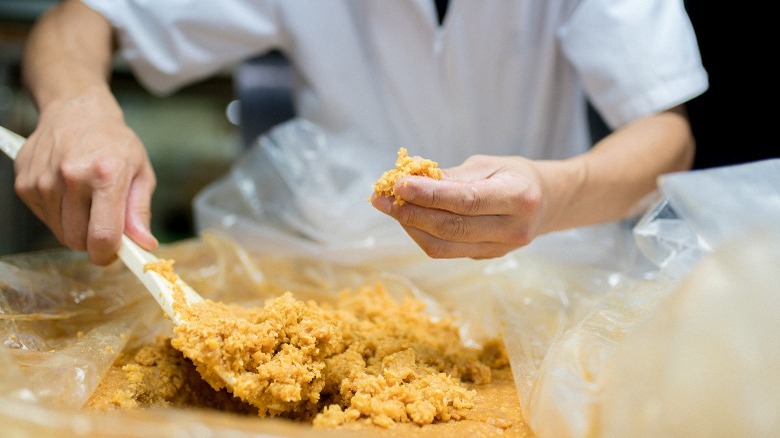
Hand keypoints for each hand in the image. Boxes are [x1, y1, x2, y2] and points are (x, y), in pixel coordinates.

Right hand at [14, 88, 156, 264]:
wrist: (77, 111)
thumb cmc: (114, 143)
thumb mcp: (141, 172)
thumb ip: (140, 211)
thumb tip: (143, 244)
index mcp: (106, 174)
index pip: (102, 236)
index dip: (109, 254)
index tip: (114, 254)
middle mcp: (71, 176)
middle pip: (78, 240)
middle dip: (93, 240)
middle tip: (104, 222)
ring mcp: (43, 180)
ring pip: (60, 233)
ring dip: (76, 226)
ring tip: (87, 200)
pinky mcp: (25, 183)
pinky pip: (45, 219)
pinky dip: (59, 214)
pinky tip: (69, 192)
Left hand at [371, 154, 551, 258]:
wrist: (548, 202)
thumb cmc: (515, 175)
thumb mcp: (489, 164)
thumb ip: (453, 176)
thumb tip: (411, 179)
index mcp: (519, 197)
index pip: (466, 200)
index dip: (429, 194)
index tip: (399, 184)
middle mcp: (512, 229)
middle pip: (451, 228)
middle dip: (410, 213)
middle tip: (382, 197)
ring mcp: (500, 249)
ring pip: (443, 246)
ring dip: (410, 227)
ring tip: (389, 206)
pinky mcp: (486, 257)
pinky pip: (446, 250)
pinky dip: (422, 234)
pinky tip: (408, 217)